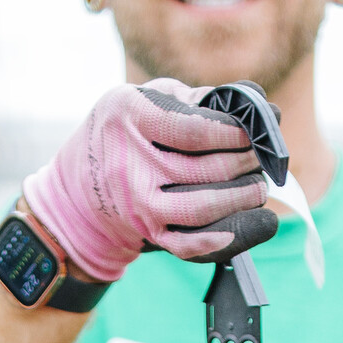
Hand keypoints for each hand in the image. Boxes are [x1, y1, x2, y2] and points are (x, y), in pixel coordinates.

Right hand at [21, 80, 273, 282]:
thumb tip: (255, 102)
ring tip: (258, 187)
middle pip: (204, 168)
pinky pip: (189, 244)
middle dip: (244, 163)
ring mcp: (138, 203)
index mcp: (130, 116)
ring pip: (202, 207)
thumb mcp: (147, 99)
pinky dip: (223, 239)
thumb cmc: (126, 131)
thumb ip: (195, 98)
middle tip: (261, 158)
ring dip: (241, 198)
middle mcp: (131, 162)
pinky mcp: (147, 233)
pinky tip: (249, 224)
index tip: (255, 131)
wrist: (81, 186)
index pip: (194, 128)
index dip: (234, 132)